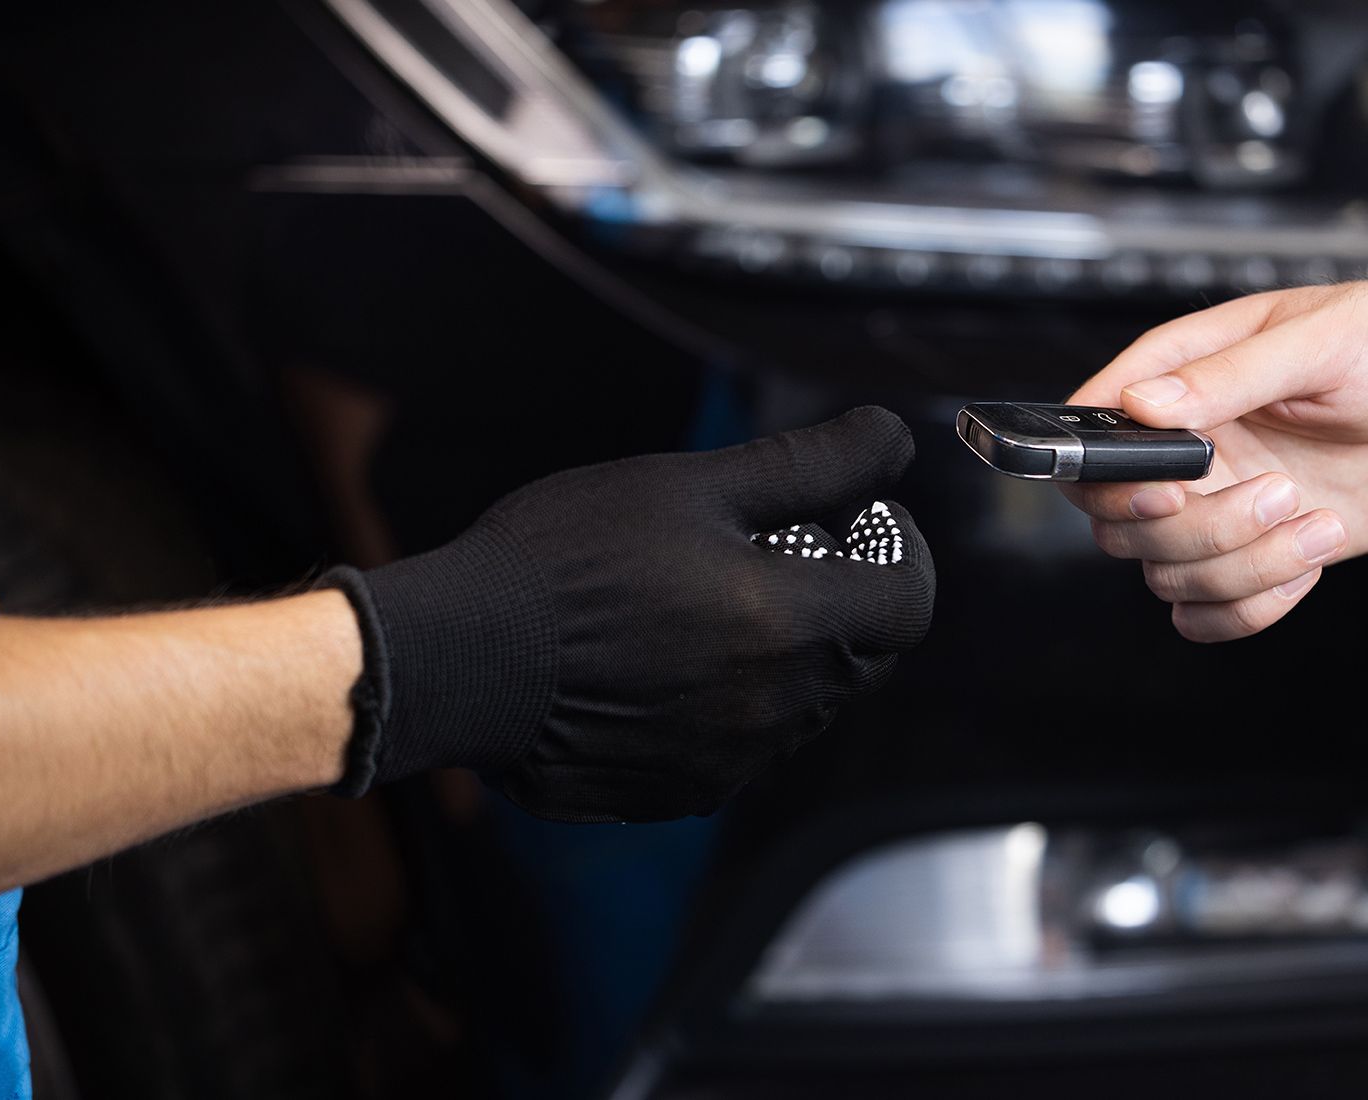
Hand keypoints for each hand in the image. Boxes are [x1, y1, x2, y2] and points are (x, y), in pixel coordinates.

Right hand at [323, 407, 935, 821]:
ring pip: (804, 704)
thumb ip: (808, 465)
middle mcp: (778, 709)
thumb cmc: (568, 559)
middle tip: (782, 547)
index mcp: (793, 626)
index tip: (859, 518)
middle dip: (847, 598)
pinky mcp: (681, 793)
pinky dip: (731, 701)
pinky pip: (741, 745)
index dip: (899, 553)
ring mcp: (732, 761)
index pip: (909, 602)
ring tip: (709, 598)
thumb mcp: (693, 485)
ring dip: (788, 652)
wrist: (458, 659)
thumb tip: (891, 442)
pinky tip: (666, 658)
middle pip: (865, 656)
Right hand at [1062, 281, 1367, 641]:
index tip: (1171, 484)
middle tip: (1278, 492)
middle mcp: (1187, 447)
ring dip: (1244, 566)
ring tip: (1317, 519)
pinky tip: (1307, 564)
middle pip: (1121, 521)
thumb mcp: (1325, 338)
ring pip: (1168, 574)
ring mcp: (1217, 504)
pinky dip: (1250, 610)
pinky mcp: (1256, 552)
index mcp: (1182, 375)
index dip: (1111, 473)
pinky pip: (1206, 615)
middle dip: (1198, 528)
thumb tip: (1147, 403)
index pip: (1095, 431)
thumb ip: (1232, 372)